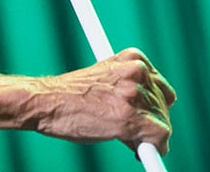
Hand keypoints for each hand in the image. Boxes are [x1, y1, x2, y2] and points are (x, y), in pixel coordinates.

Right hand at [32, 48, 176, 154]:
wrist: (46, 101)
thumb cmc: (70, 95)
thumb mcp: (104, 80)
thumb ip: (128, 90)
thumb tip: (151, 120)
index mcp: (132, 58)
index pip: (160, 86)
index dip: (153, 106)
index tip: (144, 118)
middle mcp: (136, 72)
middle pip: (164, 105)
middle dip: (150, 122)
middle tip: (131, 134)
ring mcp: (134, 94)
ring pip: (162, 123)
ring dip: (148, 137)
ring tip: (125, 139)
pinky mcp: (130, 116)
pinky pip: (160, 137)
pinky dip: (153, 149)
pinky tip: (135, 150)